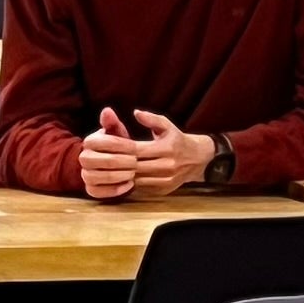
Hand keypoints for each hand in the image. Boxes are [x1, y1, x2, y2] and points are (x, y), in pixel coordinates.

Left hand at [77, 106, 212, 202]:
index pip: (137, 150)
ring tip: (112, 169)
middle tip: (106, 159)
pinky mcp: (164, 190)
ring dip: (124, 175)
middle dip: (120, 163)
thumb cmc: (177, 139)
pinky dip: (132, 183)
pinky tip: (123, 178)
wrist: (197, 159)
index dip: (122, 149)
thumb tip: (136, 112)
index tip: (109, 147)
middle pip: (136, 166)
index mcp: (167, 148)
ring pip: (138, 179)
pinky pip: (143, 188)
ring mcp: (166, 180)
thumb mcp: (167, 125)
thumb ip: (151, 118)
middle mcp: (167, 165)